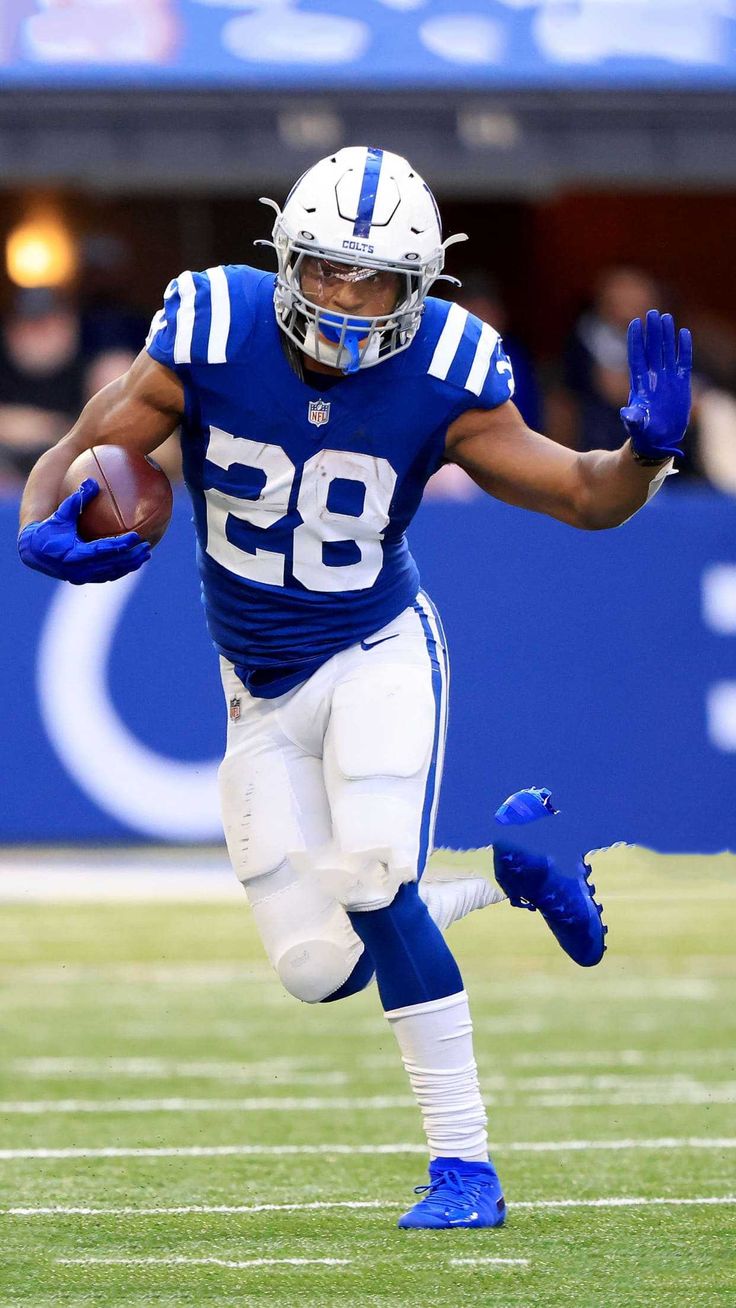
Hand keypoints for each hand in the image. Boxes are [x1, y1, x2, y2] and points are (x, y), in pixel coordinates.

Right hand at [18, 478, 150, 583]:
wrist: (33, 552)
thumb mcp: (61, 514)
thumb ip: (77, 499)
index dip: (121, 545)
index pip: (103, 550)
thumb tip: (92, 481)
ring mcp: (82, 577)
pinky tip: (133, 560)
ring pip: (112, 573)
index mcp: (74, 555)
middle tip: (147, 546)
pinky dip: (121, 569)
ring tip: (145, 554)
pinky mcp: (84, 579)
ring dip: (130, 565)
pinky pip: (107, 576)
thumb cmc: (47, 530)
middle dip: (131, 557)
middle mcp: (79, 570)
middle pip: (112, 565)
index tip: (136, 537)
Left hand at [620, 309, 691, 460]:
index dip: (636, 340)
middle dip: (652, 331)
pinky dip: (684, 349)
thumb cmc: (643, 434)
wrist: (658, 441)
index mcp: (640, 385)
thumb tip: (626, 413)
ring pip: (666, 352)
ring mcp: (667, 379)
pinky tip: (683, 333)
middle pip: (652, 349)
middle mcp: (653, 378)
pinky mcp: (681, 384)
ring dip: (666, 335)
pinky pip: (683, 362)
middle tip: (652, 312)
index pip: (637, 357)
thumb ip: (632, 418)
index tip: (635, 322)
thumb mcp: (636, 426)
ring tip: (666, 317)